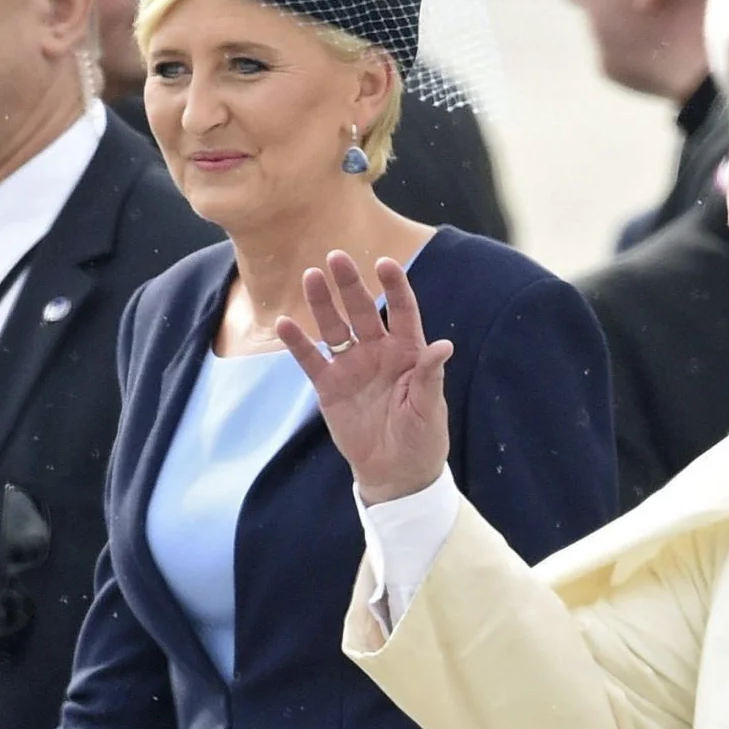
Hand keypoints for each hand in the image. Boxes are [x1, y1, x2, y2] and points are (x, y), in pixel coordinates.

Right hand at [280, 250, 454, 504]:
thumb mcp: (429, 408)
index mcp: (408, 351)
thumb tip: (443, 345)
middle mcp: (378, 351)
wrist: (396, 472)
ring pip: (334, 328)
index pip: (401, 311)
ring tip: (310, 276)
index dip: (394, 287)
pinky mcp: (329, 386)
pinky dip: (298, 343)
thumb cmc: (422, 437)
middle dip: (350, 284)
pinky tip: (284, 323)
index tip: (385, 263)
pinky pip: (311, 360)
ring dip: (321, 303)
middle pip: (361, 310)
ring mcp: (351, 366)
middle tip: (336, 257)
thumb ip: (430, 376)